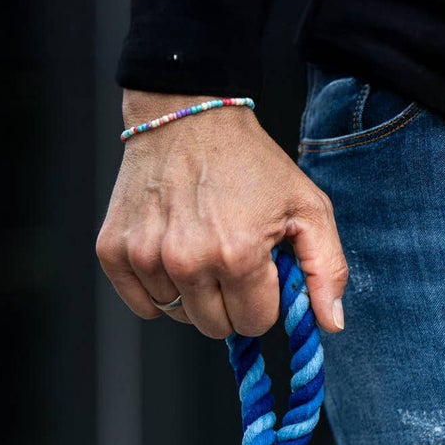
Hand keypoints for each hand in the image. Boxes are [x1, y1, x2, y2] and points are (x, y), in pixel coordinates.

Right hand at [96, 90, 347, 340]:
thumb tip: (331, 325)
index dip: (263, 303)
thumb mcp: (310, 210)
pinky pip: (141, 304)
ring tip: (202, 250)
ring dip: (193, 295)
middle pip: (214, 327)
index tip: (261, 273)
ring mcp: (145, 255)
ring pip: (178, 315)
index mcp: (238, 256)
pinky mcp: (113, 248)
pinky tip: (173, 258)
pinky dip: (158, 291)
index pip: (255, 324)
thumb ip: (327, 271)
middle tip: (232, 262)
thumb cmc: (254, 164)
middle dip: (230, 304)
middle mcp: (186, 261)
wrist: (188, 116)